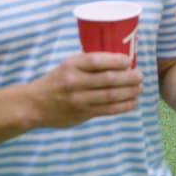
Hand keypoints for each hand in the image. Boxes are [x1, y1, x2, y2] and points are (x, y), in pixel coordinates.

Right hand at [27, 52, 142, 127]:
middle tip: (140, 76)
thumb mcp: (68, 65)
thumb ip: (89, 64)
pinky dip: (123, 106)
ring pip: (110, 96)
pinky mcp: (82, 115)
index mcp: (71, 66)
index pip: (97, 61)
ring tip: (140, 88)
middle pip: (108, 79)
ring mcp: (79, 100)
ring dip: (130, 92)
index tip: (129, 61)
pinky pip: (107, 110)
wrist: (34, 105)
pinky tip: (133, 103)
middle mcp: (75, 82)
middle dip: (129, 77)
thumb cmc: (56, 81)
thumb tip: (120, 62)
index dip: (116, 60)